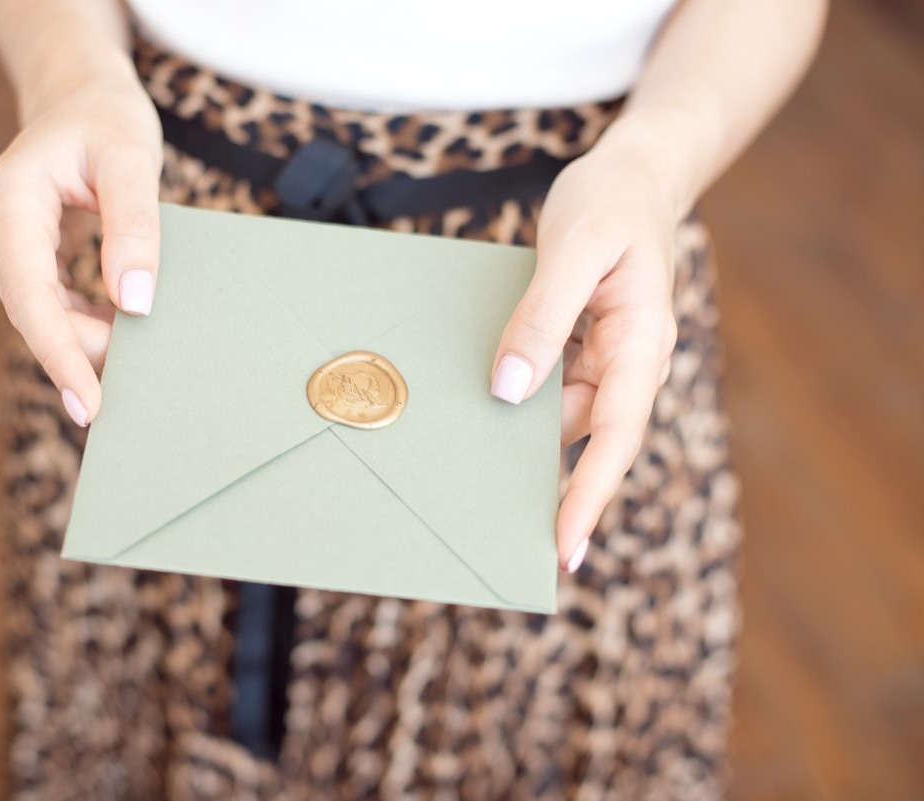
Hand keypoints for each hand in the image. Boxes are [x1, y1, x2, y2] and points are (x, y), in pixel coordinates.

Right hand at [0, 65, 162, 426]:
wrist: (80, 99)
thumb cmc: (107, 121)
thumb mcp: (133, 159)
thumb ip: (135, 227)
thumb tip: (135, 302)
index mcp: (11, 196)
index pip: (29, 293)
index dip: (58, 353)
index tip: (89, 402)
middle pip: (34, 312)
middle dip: (80, 355)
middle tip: (134, 389)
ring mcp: (0, 243)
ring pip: (40, 314)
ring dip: (85, 342)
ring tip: (135, 360)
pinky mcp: (18, 257)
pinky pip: (48, 304)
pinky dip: (83, 325)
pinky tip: (120, 334)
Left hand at [490, 134, 683, 573]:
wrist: (631, 173)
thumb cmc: (610, 203)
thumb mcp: (574, 250)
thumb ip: (543, 318)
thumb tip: (511, 390)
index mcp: (642, 345)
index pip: (616, 437)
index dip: (590, 498)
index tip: (564, 549)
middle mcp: (628, 362)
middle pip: (584, 438)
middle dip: (544, 482)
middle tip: (490, 526)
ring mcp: (604, 357)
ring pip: (558, 413)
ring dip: (519, 436)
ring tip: (464, 466)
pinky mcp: (580, 345)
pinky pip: (546, 384)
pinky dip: (515, 397)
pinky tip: (477, 406)